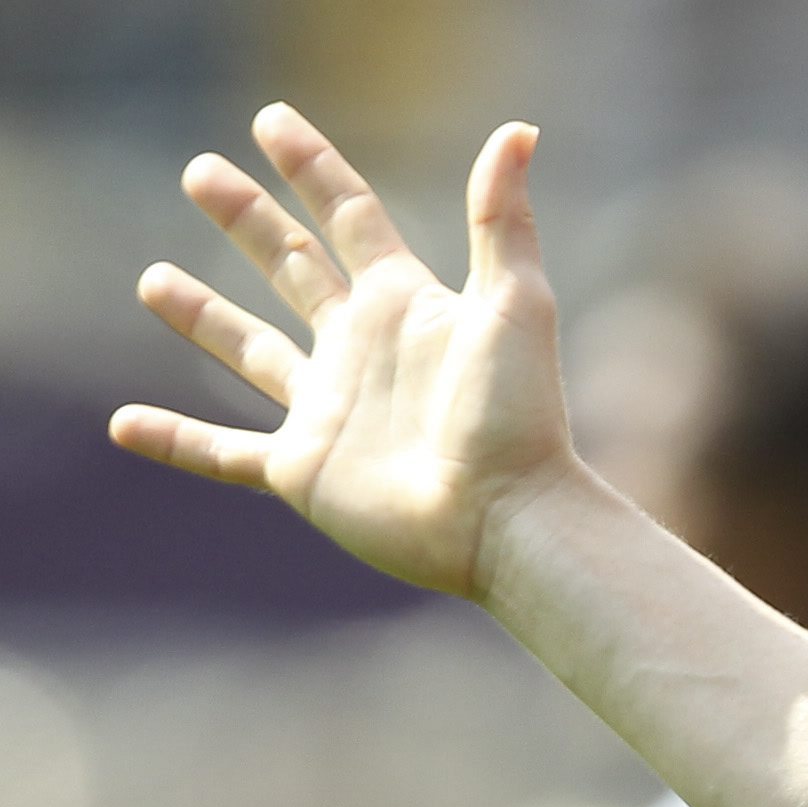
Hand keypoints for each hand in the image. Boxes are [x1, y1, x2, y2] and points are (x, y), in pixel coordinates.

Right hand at [110, 106, 580, 604]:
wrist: (509, 519)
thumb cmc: (518, 417)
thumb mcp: (515, 304)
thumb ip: (503, 219)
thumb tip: (518, 132)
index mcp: (405, 304)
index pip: (348, 216)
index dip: (311, 167)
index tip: (270, 120)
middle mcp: (361, 350)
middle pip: (292, 267)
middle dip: (247, 220)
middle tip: (199, 172)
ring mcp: (328, 410)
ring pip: (251, 351)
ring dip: (203, 317)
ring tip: (152, 280)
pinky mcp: (304, 470)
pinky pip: (224, 453)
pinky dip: (175, 440)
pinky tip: (123, 425)